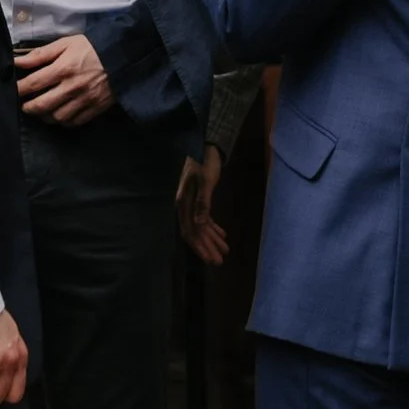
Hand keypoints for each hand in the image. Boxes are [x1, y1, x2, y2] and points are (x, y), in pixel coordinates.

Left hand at [15, 32, 113, 127]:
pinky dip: (63, 121)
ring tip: (42, 110)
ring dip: (45, 116)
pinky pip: (74, 122)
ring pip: (57, 118)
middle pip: (42, 105)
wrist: (123, 55)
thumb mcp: (65, 44)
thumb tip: (18, 62)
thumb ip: (41, 54)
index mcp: (63, 69)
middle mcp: (72, 87)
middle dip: (29, 107)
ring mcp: (84, 100)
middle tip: (25, 105)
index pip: (33, 84)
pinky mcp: (95, 108)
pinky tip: (59, 114)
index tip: (14, 89)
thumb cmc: (91, 47)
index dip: (19, 89)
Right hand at [176, 148, 228, 267]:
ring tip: (224, 251)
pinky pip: (204, 217)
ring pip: (201, 226)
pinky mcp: (199, 198)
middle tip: (219, 261)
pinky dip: (213, 227)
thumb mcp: (207, 182)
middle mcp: (185, 205)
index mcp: (184, 203)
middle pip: (195, 232)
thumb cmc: (205, 162)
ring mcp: (191, 202)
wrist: (205, 146)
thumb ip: (203, 203)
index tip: (209, 260)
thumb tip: (199, 224)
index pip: (190, 231)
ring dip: (212, 239)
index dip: (200, 247)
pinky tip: (222, 235)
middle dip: (207, 247)